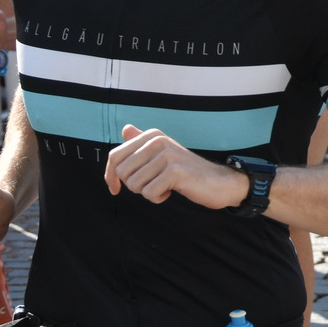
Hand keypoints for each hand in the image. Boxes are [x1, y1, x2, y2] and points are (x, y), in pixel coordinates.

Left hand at [104, 125, 245, 207]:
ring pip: (134, 185)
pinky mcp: (175, 171)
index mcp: (152, 135)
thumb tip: (126, 128)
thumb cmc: (186, 171)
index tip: (114, 189)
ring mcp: (167, 155)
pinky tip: (171, 191)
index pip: (114, 156)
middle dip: (134, 185)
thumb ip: (143, 142)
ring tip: (165, 186)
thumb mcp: (163, 154)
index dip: (109, 176)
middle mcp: (158, 141)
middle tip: (153, 183)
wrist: (217, 181)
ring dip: (148, 192)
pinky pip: (149, 193)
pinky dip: (158, 198)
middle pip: (122, 172)